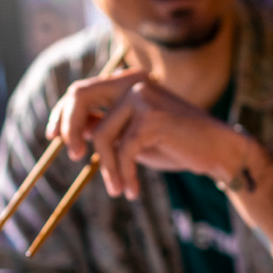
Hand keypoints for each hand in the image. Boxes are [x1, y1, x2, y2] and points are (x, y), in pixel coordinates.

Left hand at [45, 68, 240, 198]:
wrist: (219, 151)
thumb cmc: (178, 145)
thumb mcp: (134, 137)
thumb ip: (106, 129)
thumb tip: (71, 132)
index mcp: (127, 83)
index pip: (81, 91)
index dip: (61, 115)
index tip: (53, 138)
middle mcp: (133, 83)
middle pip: (80, 96)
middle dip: (69, 128)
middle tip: (75, 157)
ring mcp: (143, 96)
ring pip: (101, 134)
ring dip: (108, 168)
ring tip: (118, 189)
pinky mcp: (153, 116)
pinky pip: (124, 150)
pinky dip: (125, 174)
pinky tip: (132, 190)